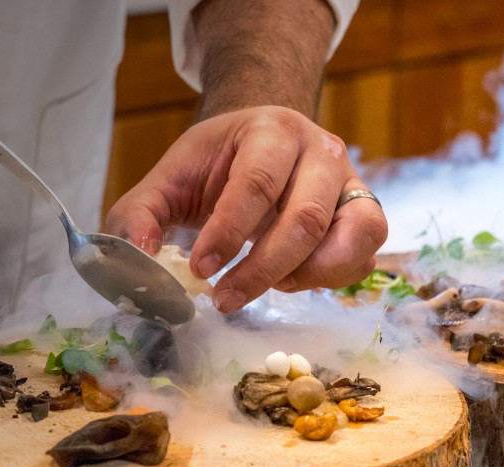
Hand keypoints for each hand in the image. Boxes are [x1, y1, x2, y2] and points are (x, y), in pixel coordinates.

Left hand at [105, 106, 386, 312]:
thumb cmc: (217, 164)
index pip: (256, 183)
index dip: (228, 232)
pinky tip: (290, 280)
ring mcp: (352, 183)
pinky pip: (363, 258)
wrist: (264, 143)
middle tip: (224, 299)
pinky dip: (330, 280)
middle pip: (305, 218)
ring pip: (351, 237)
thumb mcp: (169, 179)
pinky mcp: (365, 216)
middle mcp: (322, 151)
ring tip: (267, 288)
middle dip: (262, 269)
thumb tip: (138, 260)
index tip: (200, 270)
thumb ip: (140, 216)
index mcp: (271, 130)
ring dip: (305, 276)